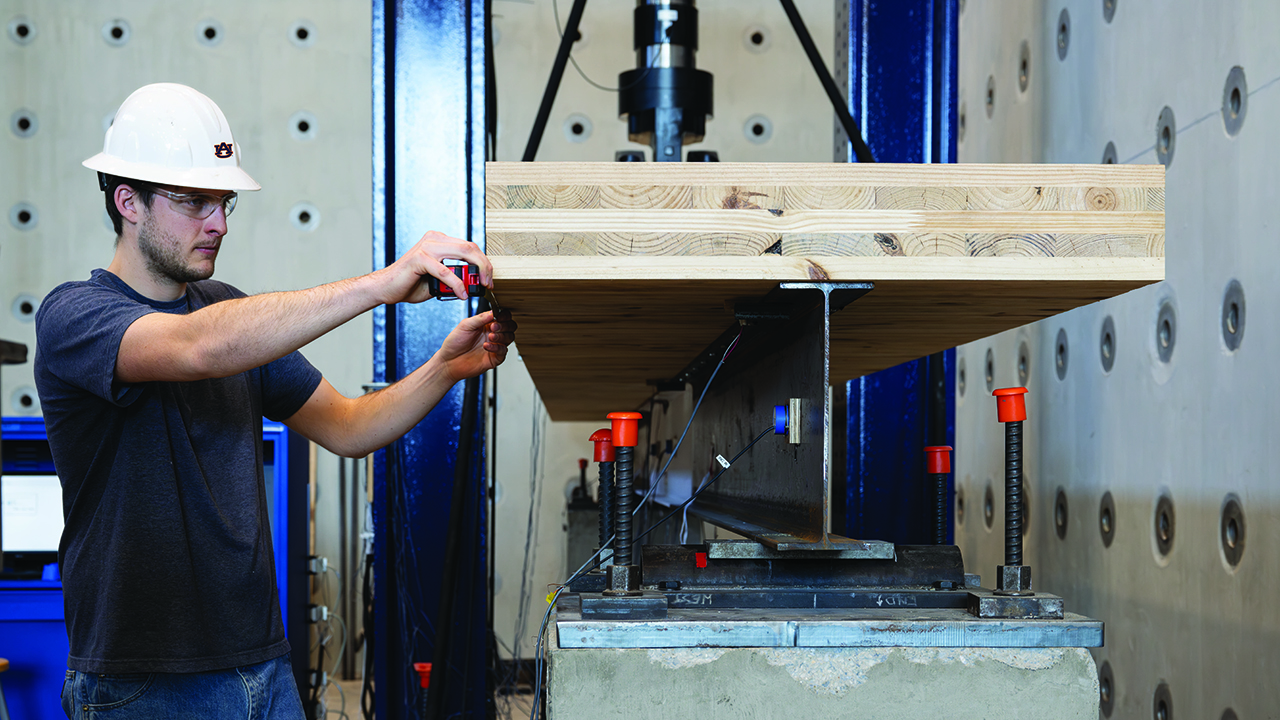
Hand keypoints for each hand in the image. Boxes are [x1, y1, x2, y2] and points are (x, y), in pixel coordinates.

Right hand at [376, 230, 493, 304]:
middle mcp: (435, 239)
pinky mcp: (419, 259)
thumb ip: (455, 278)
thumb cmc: (411, 284)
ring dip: (475, 272)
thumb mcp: (439, 281)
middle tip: (488, 283)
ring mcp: (427, 247)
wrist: (386, 289)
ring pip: (462, 253)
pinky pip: (445, 271)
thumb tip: (473, 284)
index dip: (483, 262)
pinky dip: (456, 284)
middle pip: (470, 247)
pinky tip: (461, 294)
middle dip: (484, 265)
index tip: (488, 279)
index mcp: (440, 241)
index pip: (470, 246)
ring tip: (478, 288)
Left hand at [436, 310, 517, 381]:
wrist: (449, 362)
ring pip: (509, 338)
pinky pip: (503, 351)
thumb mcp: (465, 325)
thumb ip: (479, 318)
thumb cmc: (454, 343)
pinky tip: (487, 346)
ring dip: (501, 336)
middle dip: (504, 325)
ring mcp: (494, 346)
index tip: (499, 316)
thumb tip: (492, 312)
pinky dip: (497, 348)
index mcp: (486, 324)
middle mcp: (492, 334)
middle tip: (494, 327)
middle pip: (510, 326)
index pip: (502, 317)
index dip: (504, 315)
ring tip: (490, 337)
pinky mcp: (494, 358)